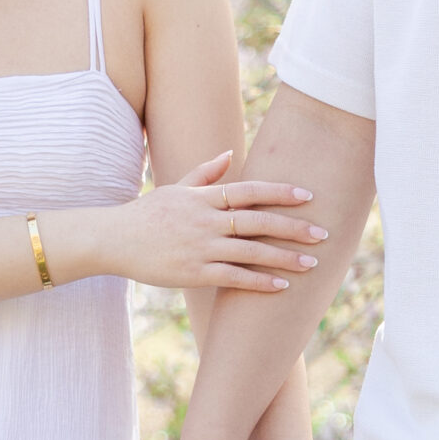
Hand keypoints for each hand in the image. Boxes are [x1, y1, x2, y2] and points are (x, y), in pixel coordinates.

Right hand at [110, 152, 326, 292]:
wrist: (115, 240)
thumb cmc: (148, 214)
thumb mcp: (176, 188)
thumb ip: (205, 173)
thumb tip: (231, 154)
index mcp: (204, 198)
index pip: (249, 191)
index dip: (280, 192)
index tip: (308, 196)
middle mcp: (206, 220)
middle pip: (258, 221)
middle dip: (293, 228)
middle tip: (323, 233)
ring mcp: (200, 247)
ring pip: (251, 252)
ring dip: (284, 258)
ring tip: (311, 264)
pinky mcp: (194, 272)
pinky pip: (233, 277)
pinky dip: (259, 282)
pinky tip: (281, 285)